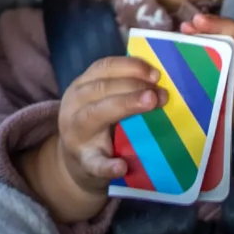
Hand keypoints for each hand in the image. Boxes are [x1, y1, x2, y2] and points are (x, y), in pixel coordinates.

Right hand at [26, 55, 159, 220]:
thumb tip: (158, 77)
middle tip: (159, 94)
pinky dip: (108, 165)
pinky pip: (93, 163)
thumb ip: (123, 88)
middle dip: (132, 87)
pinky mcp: (83, 164)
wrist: (74, 165)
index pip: (104, 68)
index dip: (130, 67)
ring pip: (93, 116)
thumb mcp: (101, 101)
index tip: (155, 73)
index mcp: (81, 87)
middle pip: (100, 89)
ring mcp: (75, 136)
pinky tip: (122, 166)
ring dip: (124, 106)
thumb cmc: (96, 126)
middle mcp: (74, 107)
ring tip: (150, 104)